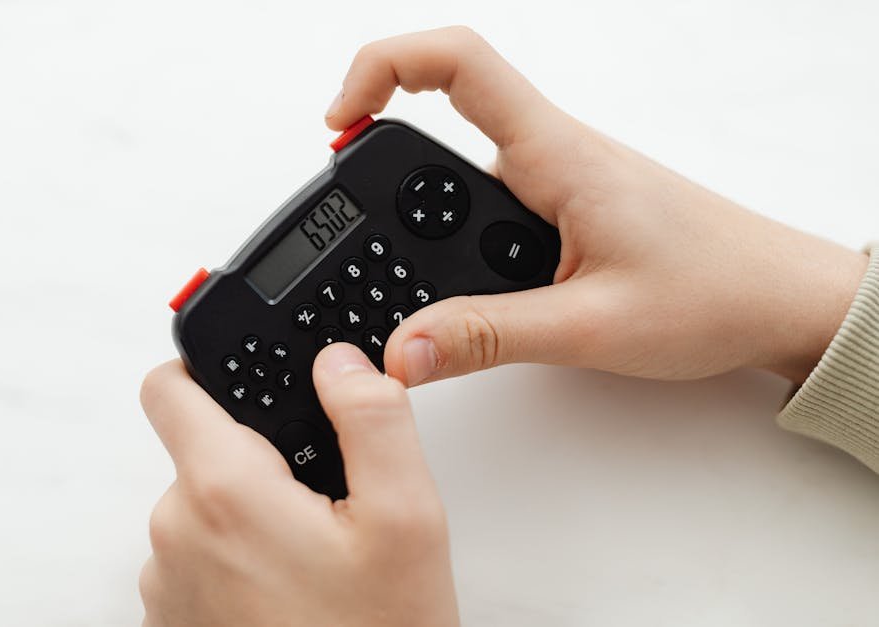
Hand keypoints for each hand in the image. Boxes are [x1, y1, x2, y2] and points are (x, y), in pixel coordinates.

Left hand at [138, 344, 458, 626]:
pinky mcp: (175, 621)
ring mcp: (167, 586)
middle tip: (326, 501)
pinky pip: (201, 559)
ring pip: (205, 508)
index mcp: (222, 492)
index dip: (206, 369)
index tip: (249, 382)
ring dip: (252, 513)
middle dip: (261, 459)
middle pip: (203, 451)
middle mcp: (174, 536)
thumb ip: (373, 418)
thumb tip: (340, 362)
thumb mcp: (407, 516)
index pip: (169, 388)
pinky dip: (240, 559)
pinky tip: (294, 592)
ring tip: (316, 556)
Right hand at [326, 27, 867, 384]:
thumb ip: (487, 337)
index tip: (341, 121)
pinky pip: (496, 199)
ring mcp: (561, 178)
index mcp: (557, 155)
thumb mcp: (588, 326)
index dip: (383, 68)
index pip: (458, 63)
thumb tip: (405, 348)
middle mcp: (555, 154)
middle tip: (364, 218)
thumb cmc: (716, 292)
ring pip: (469, 162)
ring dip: (430, 209)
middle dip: (392, 158)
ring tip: (417, 270)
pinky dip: (462, 230)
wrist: (781, 300)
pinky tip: (467, 281)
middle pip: (446, 108)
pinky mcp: (569, 207)